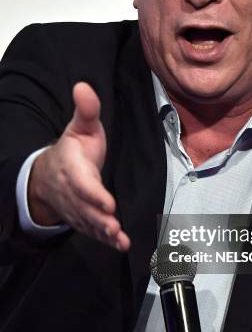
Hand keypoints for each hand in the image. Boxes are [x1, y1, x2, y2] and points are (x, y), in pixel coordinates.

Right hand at [28, 82, 129, 250]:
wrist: (48, 177)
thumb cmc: (72, 150)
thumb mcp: (79, 128)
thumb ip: (86, 110)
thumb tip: (83, 85)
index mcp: (72, 168)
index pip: (82, 183)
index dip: (93, 194)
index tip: (108, 202)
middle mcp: (73, 191)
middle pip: (86, 207)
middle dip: (99, 218)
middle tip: (114, 226)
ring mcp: (77, 208)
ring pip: (89, 223)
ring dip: (104, 232)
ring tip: (119, 239)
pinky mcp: (84, 219)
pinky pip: (94, 231)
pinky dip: (106, 240)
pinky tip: (122, 246)